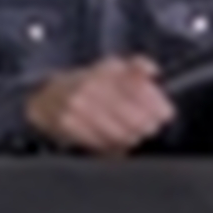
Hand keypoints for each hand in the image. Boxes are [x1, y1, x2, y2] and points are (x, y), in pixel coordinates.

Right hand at [25, 57, 174, 155]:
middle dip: (148, 125)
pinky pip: (104, 145)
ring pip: (123, 134)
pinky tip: (114, 140)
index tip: (163, 113)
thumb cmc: (87, 84)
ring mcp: (78, 107)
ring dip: (132, 137)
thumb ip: (136, 66)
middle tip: (149, 125)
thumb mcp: (111, 68)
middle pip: (137, 118)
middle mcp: (90, 87)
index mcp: (105, 71)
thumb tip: (152, 70)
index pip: (142, 91)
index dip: (159, 107)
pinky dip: (114, 146)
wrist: (48, 97)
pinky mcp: (69, 125)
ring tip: (130, 133)